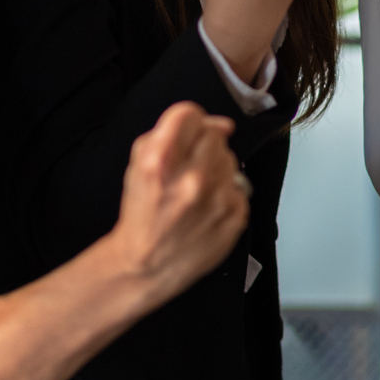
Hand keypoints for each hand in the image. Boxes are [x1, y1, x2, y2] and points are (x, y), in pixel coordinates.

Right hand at [110, 102, 249, 301]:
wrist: (147, 264)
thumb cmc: (143, 214)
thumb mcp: (138, 164)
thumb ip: (170, 131)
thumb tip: (221, 124)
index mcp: (160, 161)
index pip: (191, 114)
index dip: (188, 122)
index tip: (186, 134)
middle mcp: (191, 178)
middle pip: (215, 135)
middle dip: (202, 147)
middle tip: (189, 168)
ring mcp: (217, 198)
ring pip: (230, 159)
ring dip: (216, 169)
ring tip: (197, 190)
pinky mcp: (235, 216)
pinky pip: (241, 186)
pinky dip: (226, 193)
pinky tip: (208, 206)